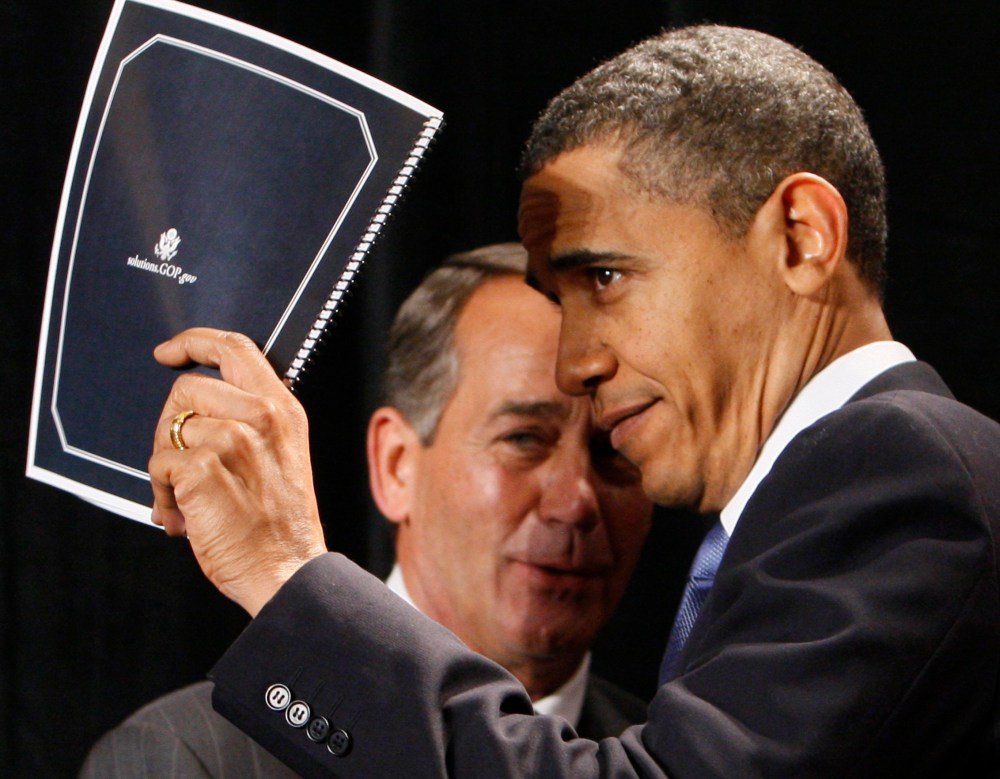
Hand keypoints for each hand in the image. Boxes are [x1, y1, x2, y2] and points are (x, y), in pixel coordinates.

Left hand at [149, 328, 327, 615]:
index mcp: (283, 408)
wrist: (287, 569)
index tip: (168, 352)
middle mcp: (262, 416)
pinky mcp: (203, 467)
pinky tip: (184, 516)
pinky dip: (161, 493)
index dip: (195, 341)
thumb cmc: (280, 523)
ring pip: (169, 428)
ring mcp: (233, 440)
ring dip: (166, 468)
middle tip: (181, 463)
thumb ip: (251, 420)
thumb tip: (193, 405)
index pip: (235, 347)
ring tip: (187, 501)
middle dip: (171, 425)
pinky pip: (159, 463)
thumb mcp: (283, 453)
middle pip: (188, 387)